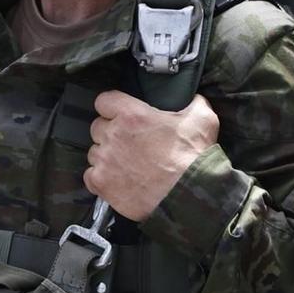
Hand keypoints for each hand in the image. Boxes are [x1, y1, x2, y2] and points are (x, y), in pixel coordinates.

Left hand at [84, 90, 220, 221]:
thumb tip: (191, 97)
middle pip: (98, 127)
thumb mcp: (202, 119)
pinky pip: (90, 176)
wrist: (188, 195)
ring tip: (127, 164)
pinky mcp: (101, 182)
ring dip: (107, 156)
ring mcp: (105, 160)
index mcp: (132, 115)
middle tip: (130, 143)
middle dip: (111, 133)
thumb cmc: (194, 159)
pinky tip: (118, 180)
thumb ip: (192, 102)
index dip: (112, 107)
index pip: (104, 101)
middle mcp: (113, 135)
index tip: (120, 114)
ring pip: (95, 152)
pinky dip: (101, 178)